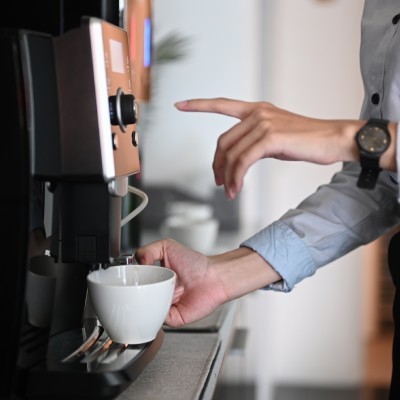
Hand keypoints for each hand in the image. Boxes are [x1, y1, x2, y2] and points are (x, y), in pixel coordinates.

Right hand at [135, 238, 281, 326]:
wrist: (213, 277)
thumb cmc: (196, 264)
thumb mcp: (167, 247)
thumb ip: (148, 250)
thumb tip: (137, 261)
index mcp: (155, 278)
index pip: (135, 283)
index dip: (130, 281)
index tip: (126, 277)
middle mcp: (158, 293)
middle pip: (137, 298)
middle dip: (134, 293)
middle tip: (137, 286)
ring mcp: (164, 306)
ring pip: (146, 310)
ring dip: (147, 302)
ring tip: (156, 290)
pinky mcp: (173, 318)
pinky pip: (158, 319)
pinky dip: (157, 311)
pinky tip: (164, 300)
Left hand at [175, 98, 361, 198]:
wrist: (333, 139)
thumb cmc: (306, 140)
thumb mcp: (275, 136)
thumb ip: (255, 141)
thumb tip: (240, 158)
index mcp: (257, 109)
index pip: (222, 104)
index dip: (199, 105)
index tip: (179, 104)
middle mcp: (257, 113)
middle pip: (223, 141)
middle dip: (217, 165)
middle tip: (219, 182)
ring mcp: (264, 124)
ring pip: (232, 154)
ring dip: (228, 177)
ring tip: (230, 191)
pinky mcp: (270, 138)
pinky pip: (243, 161)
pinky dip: (237, 178)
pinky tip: (237, 188)